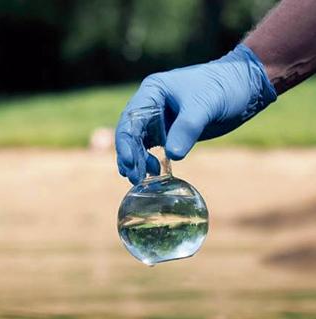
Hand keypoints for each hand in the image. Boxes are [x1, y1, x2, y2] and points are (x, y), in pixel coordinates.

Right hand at [116, 44, 276, 183]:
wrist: (243, 88)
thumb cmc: (223, 88)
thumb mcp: (205, 106)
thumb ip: (187, 128)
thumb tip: (172, 156)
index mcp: (153, 91)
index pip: (130, 118)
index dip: (126, 142)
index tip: (130, 162)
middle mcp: (152, 105)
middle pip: (131, 133)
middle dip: (130, 155)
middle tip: (134, 177)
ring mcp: (160, 119)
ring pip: (140, 142)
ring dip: (138, 161)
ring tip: (140, 180)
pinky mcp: (171, 131)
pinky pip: (154, 148)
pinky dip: (150, 161)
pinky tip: (153, 173)